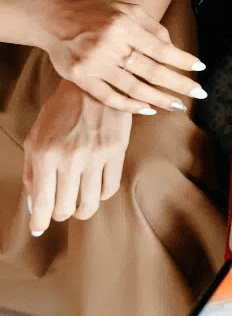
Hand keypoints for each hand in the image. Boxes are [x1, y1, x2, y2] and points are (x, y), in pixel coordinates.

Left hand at [23, 80, 132, 235]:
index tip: (39, 229)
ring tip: (79, 205)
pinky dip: (101, 194)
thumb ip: (31, 172)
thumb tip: (35, 205)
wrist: (91, 85)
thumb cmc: (60, 113)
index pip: (42, 202)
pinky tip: (95, 187)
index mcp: (44, 154)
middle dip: (62, 214)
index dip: (40, 222)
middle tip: (61, 209)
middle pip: (66, 208)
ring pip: (90, 204)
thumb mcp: (36, 138)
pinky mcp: (116, 152)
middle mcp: (69, 157)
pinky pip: (110, 189)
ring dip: (82, 210)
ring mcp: (95, 156)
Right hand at [43, 0, 205, 113]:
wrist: (54, 20)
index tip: (200, 68)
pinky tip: (149, 109)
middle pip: (153, 72)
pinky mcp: (81, 78)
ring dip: (160, 100)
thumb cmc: (97, 13)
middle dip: (180, 84)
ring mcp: (94, 64)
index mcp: (123, 26)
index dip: (183, 60)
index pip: (161, 49)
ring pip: (135, 89)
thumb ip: (153, 27)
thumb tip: (175, 50)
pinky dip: (131, 106)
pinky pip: (110, 98)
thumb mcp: (127, 10)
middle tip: (199, 94)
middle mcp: (110, 45)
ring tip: (178, 106)